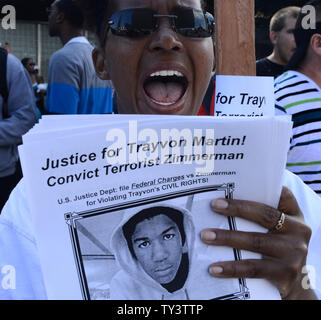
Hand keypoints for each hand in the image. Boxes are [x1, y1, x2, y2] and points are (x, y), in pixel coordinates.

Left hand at [201, 187, 316, 299]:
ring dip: (227, 238)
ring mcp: (293, 254)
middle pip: (265, 216)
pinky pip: (253, 269)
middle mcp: (298, 232)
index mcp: (294, 216)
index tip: (238, 184)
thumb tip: (225, 201)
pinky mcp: (284, 274)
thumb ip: (262, 214)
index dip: (263, 187)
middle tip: (214, 206)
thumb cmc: (278, 246)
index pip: (283, 195)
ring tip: (206, 236)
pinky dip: (231, 268)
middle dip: (237, 209)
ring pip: (256, 242)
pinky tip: (214, 268)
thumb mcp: (279, 228)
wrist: (296, 282)